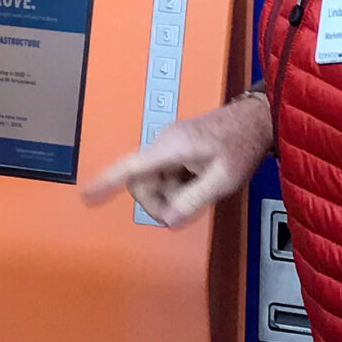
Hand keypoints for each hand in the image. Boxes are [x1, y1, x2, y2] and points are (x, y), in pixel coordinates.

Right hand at [81, 93, 273, 227]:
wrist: (253, 122)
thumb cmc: (240, 142)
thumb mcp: (223, 179)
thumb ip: (194, 200)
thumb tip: (171, 219)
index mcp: (171, 147)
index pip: (131, 167)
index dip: (107, 182)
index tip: (88, 195)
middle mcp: (164, 144)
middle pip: (141, 183)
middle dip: (158, 202)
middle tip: (182, 213)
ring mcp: (168, 147)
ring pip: (153, 182)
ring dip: (171, 196)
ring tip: (200, 192)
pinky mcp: (175, 151)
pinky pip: (165, 176)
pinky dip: (177, 188)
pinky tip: (198, 184)